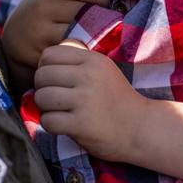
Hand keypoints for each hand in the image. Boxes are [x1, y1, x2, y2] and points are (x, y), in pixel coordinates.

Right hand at [1, 0, 108, 70]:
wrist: (14, 39)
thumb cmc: (45, 14)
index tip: (105, 5)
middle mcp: (42, 7)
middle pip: (86, 13)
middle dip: (101, 20)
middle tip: (107, 26)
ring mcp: (39, 32)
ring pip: (81, 35)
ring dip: (94, 39)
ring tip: (97, 39)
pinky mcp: (40, 54)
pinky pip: (71, 54)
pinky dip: (82, 54)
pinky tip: (83, 52)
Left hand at [33, 40, 146, 161]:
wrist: (141, 128)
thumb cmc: (116, 98)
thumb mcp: (102, 69)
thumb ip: (77, 59)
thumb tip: (45, 58)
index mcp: (92, 60)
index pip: (49, 55)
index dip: (44, 67)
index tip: (53, 80)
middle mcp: (88, 77)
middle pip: (42, 75)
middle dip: (42, 88)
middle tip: (53, 98)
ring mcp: (84, 100)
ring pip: (42, 97)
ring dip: (44, 107)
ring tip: (57, 111)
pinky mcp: (81, 124)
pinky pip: (48, 121)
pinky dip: (50, 125)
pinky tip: (62, 125)